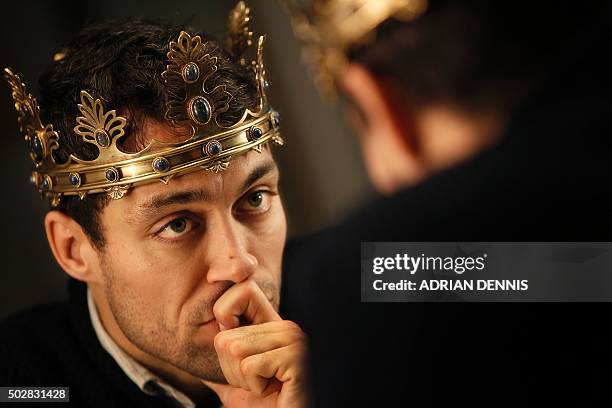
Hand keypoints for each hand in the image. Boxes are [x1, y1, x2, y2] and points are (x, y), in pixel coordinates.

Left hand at [203, 279, 306, 407]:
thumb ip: (217, 361)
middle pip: (226, 335)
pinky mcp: (296, 357)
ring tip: (265, 385)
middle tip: (258, 380)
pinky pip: (249, 366)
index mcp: (271, 324)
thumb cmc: (263, 407)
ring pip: (235, 349)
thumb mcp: (234, 381)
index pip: (241, 289)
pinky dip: (254, 386)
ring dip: (243, 379)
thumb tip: (187, 350)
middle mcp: (285, 326)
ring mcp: (293, 339)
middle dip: (232, 369)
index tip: (235, 350)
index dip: (224, 313)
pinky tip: (273, 389)